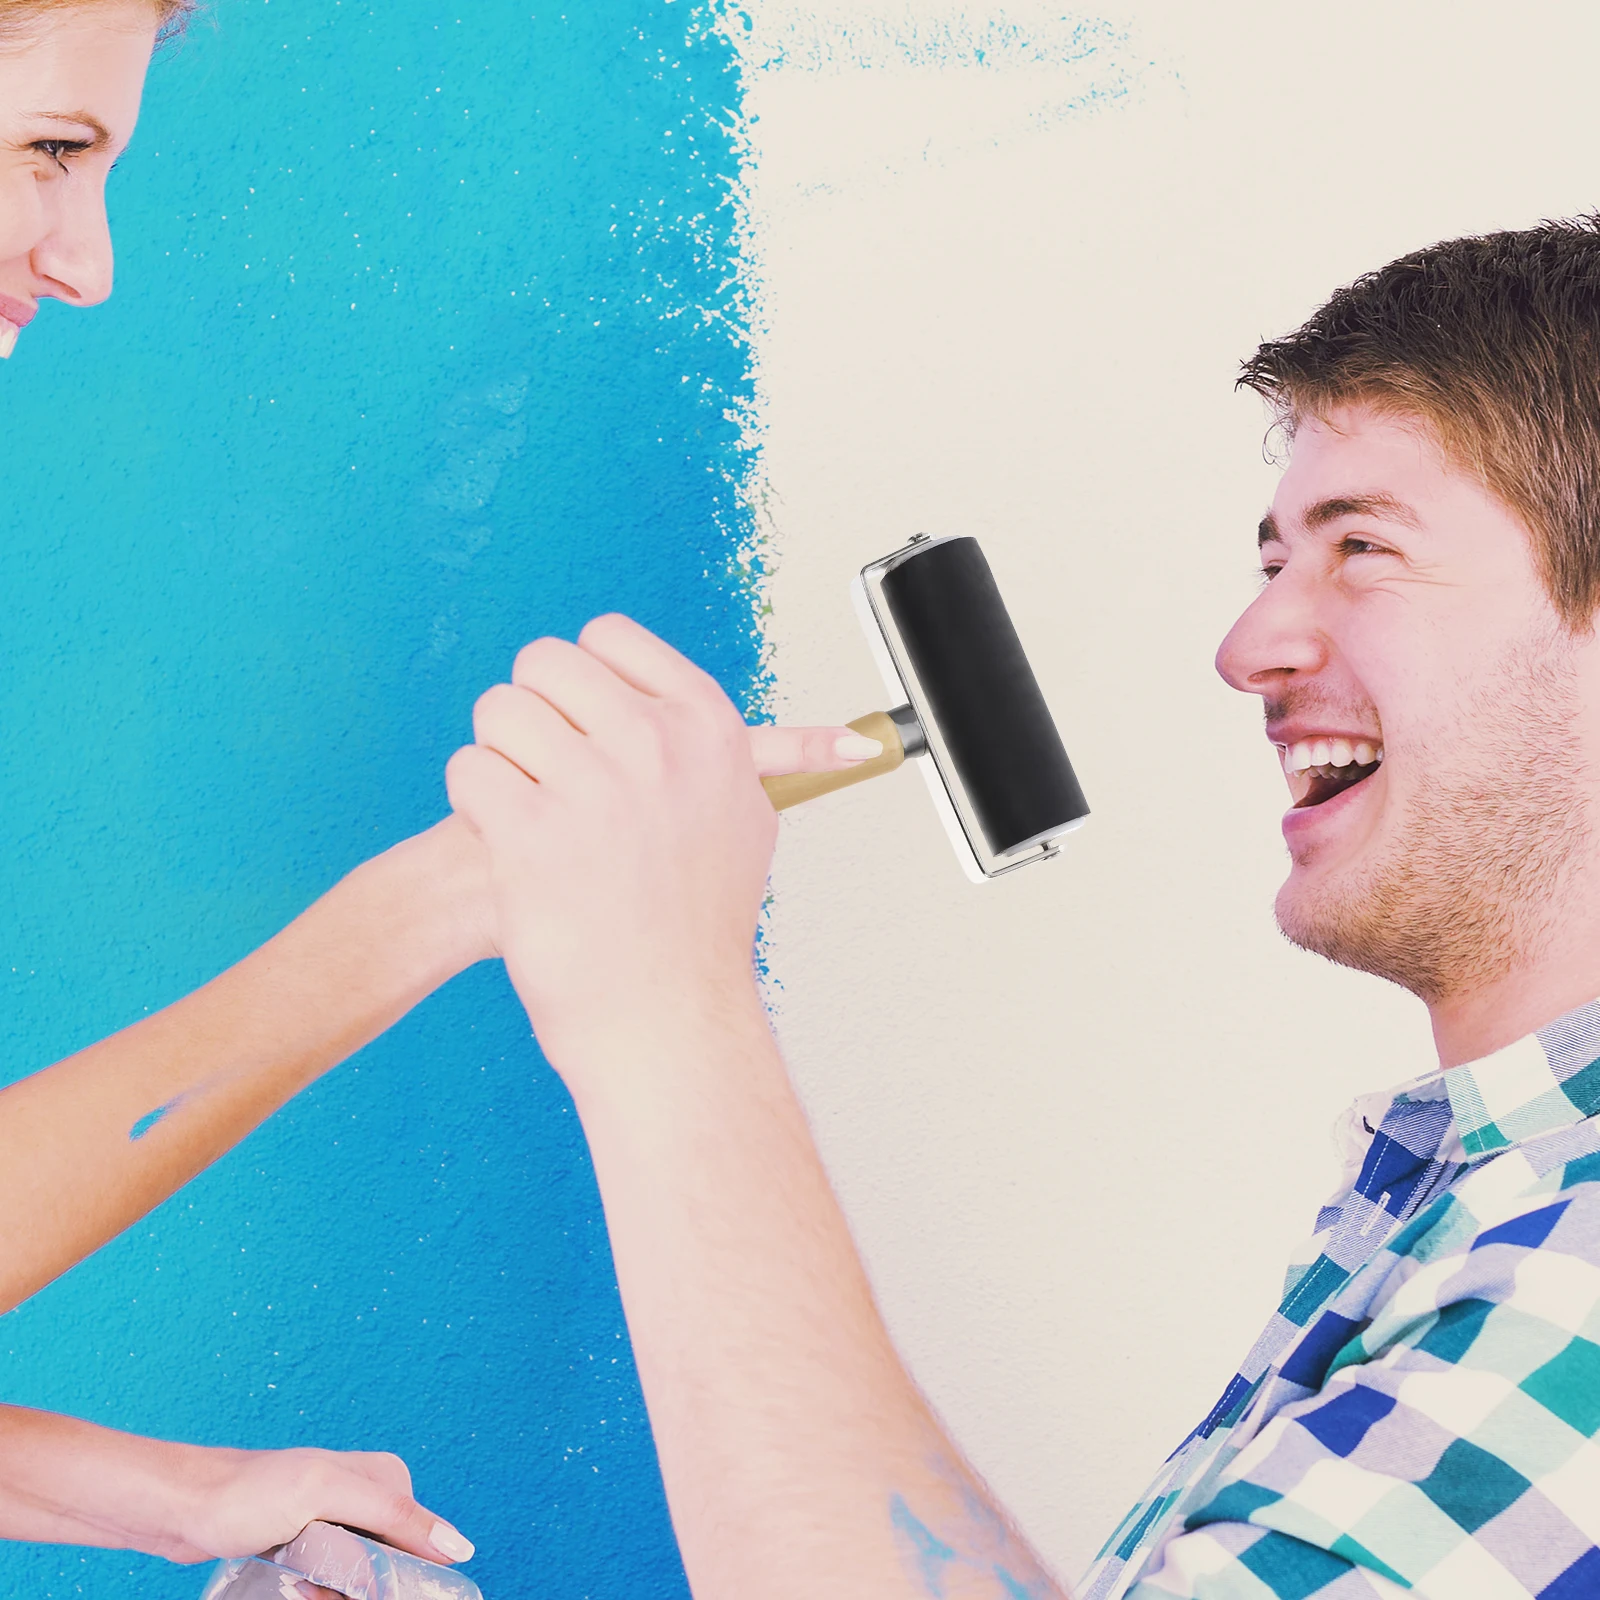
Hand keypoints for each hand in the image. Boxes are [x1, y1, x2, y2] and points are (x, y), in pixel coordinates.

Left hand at [169, 1443, 472, 1566]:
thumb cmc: (248, 1493)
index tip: (357, 1587)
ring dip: (333, 1593)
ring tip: (300, 1584)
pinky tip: (296, 1585)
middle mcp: (368, 1493)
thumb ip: (396, 1516)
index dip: (392, 1577)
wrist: (185, 1506)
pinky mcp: (310, 1541)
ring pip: (359, 1579)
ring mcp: (338, 1518)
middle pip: (388, 1564)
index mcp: (386, 1475)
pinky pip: (332, 1581)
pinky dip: (317, 1591)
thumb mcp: (328, 1496)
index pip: (418, 1542)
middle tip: (316, 1584)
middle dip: (358, 1588)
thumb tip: (459, 1547)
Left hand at [445, 615, 864, 1070]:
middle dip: (533, 711)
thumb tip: (855, 744)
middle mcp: (655, 744)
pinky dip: (474, 802)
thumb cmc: (699, 926)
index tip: (584, 722)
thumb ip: (786, 766)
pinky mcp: (532, 834)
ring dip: (500, 757)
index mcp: (707, 727)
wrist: (665, 1019)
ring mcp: (593, 787)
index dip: (580, 677)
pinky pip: (469, 769)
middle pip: (543, 661)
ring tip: (531, 810)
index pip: (608, 636)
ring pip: (499, 710)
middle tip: (547, 771)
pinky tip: (508, 842)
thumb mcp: (752, 826)